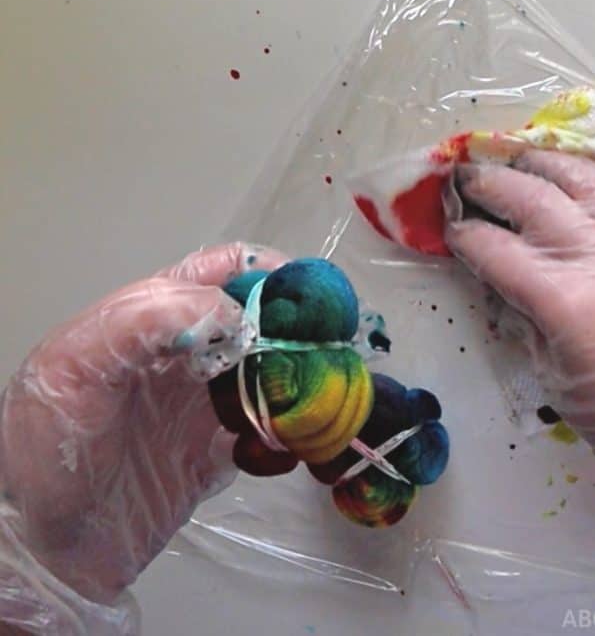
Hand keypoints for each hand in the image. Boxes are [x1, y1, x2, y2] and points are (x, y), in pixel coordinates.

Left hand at [0, 243, 286, 633]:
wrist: (39, 552)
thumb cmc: (43, 456)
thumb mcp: (74, 369)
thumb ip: (143, 323)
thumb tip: (230, 312)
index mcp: (146, 322)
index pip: (214, 273)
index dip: (261, 271)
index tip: (303, 291)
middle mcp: (180, 356)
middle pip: (255, 321)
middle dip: (296, 326)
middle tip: (327, 344)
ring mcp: (201, 405)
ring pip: (270, 373)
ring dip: (301, 378)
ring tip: (321, 394)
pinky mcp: (216, 453)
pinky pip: (269, 431)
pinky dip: (291, 432)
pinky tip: (294, 442)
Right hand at [445, 150, 594, 530]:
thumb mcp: (553, 377)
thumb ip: (524, 320)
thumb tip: (501, 280)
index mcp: (562, 300)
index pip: (495, 249)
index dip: (465, 235)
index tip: (452, 229)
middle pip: (532, 199)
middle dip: (491, 184)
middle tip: (468, 178)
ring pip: (584, 177)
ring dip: (544, 164)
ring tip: (521, 160)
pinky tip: (582, 174)